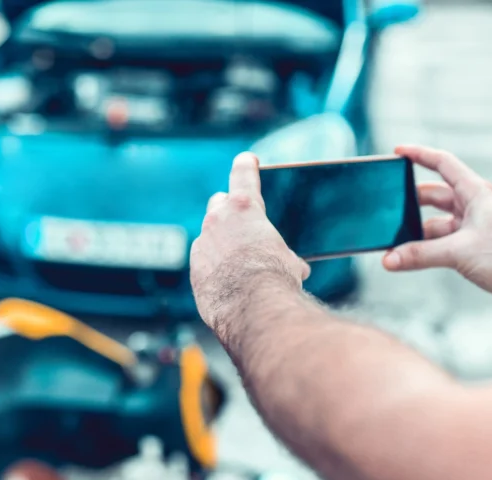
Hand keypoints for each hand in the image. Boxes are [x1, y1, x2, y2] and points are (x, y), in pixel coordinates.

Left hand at [190, 152, 309, 338]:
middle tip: (238, 220)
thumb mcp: (289, 262)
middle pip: (219, 203)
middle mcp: (218, 219)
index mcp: (244, 207)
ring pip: (209, 235)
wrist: (251, 307)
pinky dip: (213, 266)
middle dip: (228, 209)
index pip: (243, 174)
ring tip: (237, 261)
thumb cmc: (275, 279)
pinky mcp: (195, 268)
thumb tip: (297, 269)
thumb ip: (285, 256)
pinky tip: (226, 280)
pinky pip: (204, 261)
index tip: (246, 159)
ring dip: (220, 242)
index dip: (246, 165)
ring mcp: (202, 244)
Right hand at [386, 145, 491, 304]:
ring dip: (417, 232)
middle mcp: (473, 205)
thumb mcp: (458, 252)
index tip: (398, 152)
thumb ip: (420, 255)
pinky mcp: (474, 246)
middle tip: (387, 208)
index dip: (419, 154)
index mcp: (474, 193)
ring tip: (394, 243)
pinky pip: (443, 241)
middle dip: (410, 201)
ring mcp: (473, 226)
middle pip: (434, 195)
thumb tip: (389, 260)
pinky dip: (427, 248)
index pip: (442, 163)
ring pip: (436, 223)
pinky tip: (412, 258)